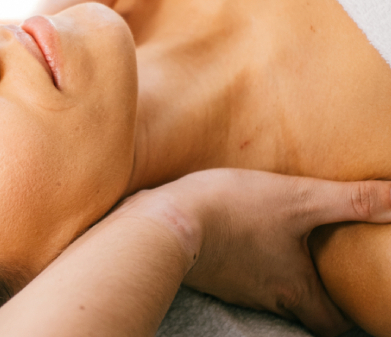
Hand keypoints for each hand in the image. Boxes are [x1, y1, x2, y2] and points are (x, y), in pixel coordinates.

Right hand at [125, 169, 390, 336]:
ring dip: (279, 278)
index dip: (347, 317)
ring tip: (286, 250)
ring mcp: (233, 287)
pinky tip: (244, 238)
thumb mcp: (297, 198)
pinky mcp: (209, 270)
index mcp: (294, 287)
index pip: (331, 323)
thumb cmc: (233, 210)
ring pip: (267, 293)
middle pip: (300, 311)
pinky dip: (247, 264)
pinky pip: (237, 276)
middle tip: (323, 274)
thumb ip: (351, 200)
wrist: (165, 220)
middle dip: (314, 297)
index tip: (355, 303)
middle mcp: (266, 297)